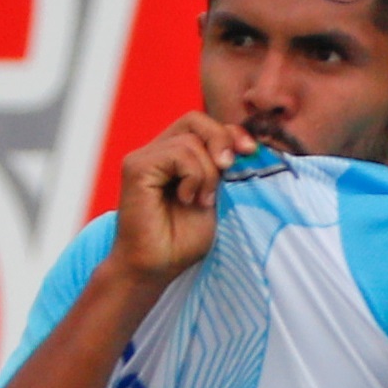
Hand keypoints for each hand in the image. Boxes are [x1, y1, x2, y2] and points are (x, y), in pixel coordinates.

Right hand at [109, 113, 254, 286]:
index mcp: (175, 157)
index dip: (230, 133)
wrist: (156, 267)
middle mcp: (158, 152)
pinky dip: (192, 176)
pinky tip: (186, 199)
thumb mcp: (217, 198)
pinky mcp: (137, 167)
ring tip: (201, 200)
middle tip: (229, 168)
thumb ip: (225, 170)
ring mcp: (145, 158)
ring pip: (190, 139)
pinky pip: (177, 153)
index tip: (251, 151)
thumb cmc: (183, 241)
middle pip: (195, 120)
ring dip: (207, 172)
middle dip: (222, 139)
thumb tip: (248, 145)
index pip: (205, 126)